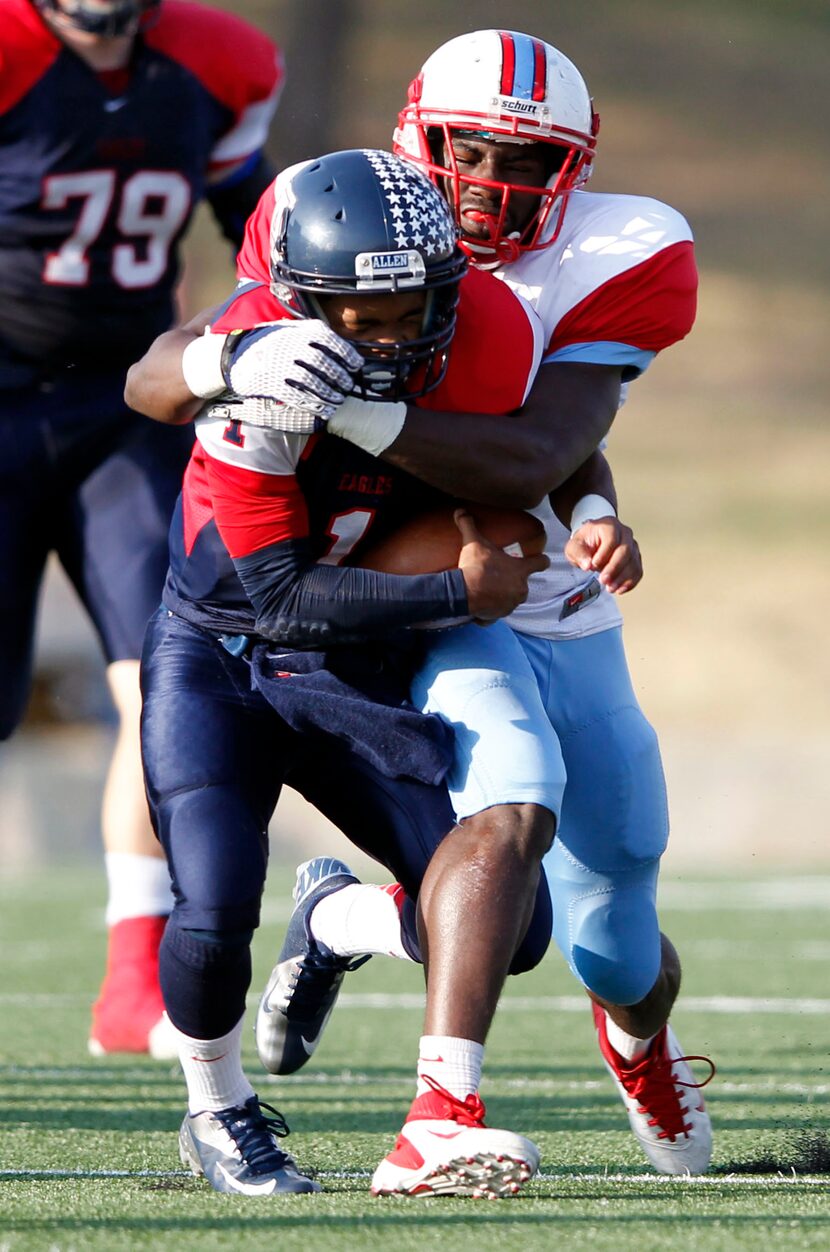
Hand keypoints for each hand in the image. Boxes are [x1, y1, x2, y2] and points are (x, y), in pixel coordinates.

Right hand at [221, 320, 362, 419]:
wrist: (231, 355)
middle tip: (348, 386)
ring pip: (312, 381)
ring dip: (328, 393)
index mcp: (297, 330)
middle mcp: (290, 345)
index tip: (356, 365)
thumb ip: (308, 333)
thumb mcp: (286, 329)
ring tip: (338, 401)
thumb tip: (338, 344)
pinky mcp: (271, 383)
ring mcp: (280, 365)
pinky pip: (297, 396)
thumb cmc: (265, 343)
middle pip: (323, 363)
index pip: (329, 340)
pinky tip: (323, 410)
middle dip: (339, 376)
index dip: (346, 354)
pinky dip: (313, 404)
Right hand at [455, 508, 548, 621]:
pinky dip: (491, 608)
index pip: (540, 563)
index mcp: (520, 570)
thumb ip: (469, 525)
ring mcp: (511, 604)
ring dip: (504, 594)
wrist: (463, 593)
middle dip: (514, 579)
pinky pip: (497, 612)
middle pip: (523, 583)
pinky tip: (482, 603)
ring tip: (489, 588)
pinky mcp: (498, 616)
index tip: (541, 559)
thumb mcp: (472, 542)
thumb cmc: (475, 567)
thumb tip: (460, 510)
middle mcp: (520, 589)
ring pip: (511, 598)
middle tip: (500, 574)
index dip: (541, 560)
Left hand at [565, 516, 641, 594]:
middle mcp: (624, 533)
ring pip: (633, 562)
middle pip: (626, 550)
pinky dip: (630, 582)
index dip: (604, 554)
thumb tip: (587, 565)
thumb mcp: (574, 546)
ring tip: (610, 588)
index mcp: (609, 525)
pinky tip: (620, 589)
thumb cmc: (585, 542)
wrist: (592, 543)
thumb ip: (578, 553)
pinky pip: (637, 570)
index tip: (593, 565)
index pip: (611, 539)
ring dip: (623, 578)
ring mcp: (632, 545)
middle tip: (603, 580)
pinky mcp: (635, 558)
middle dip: (614, 568)